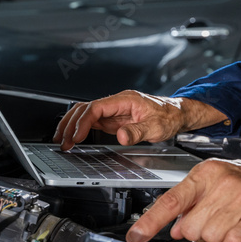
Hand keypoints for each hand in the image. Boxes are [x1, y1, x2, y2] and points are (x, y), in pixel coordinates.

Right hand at [53, 90, 225, 149]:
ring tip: (61, 140)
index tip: (76, 137)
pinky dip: (80, 130)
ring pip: (85, 114)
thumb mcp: (157, 127)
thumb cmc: (170, 116)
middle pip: (85, 108)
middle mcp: (117, 103)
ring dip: (71, 126)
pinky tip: (74, 139)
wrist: (179, 114)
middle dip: (70, 124)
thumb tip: (121, 135)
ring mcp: (114, 111)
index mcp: (125, 100)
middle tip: (62, 141)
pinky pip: (92, 122)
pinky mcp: (114, 119)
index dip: (82, 122)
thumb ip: (138, 131)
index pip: (96, 107)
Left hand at [125, 156, 240, 241]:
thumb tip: (174, 227)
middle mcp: (221, 184)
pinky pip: (232, 241)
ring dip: (217, 239)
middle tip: (215, 222)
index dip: (150, 222)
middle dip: (198, 232)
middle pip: (189, 227)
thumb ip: (192, 202)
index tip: (135, 237)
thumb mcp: (217, 181)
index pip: (171, 200)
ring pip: (209, 237)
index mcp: (206, 173)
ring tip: (231, 225)